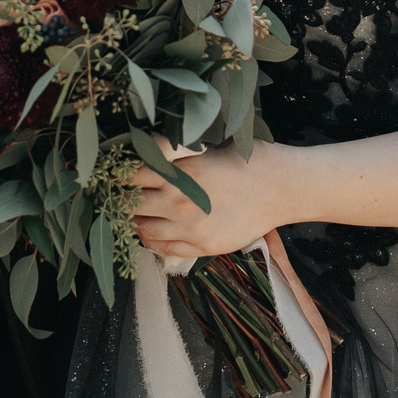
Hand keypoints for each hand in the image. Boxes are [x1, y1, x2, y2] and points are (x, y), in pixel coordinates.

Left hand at [131, 143, 295, 261]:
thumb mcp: (209, 149)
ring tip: (130, 216)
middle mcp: (180, 202)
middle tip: (115, 198)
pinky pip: (164, 249)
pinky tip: (149, 233)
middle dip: (120, 201)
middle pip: (132, 205)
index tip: (113, 176)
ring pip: (144, 230)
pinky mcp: (204, 247)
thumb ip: (177, 156)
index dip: (119, 176)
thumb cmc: (249, 160)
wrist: (284, 188)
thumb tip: (149, 154)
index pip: (132, 176)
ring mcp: (191, 228)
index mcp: (180, 172)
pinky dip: (150, 241)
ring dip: (133, 223)